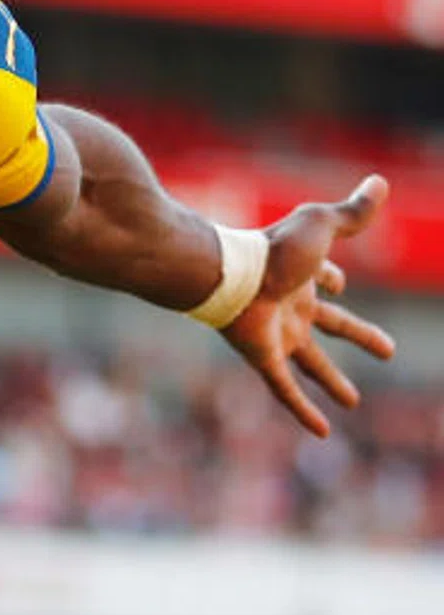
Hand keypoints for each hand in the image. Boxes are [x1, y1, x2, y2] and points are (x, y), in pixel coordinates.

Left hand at [220, 175, 396, 436]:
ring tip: (352, 402)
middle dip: (359, 334)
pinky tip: (324, 432)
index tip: (336, 282)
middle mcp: (291, 304)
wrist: (227, 275)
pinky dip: (303, 410)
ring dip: (332, 381)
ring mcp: (277, 333)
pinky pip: (285, 390)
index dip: (332, 278)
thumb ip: (352, 212)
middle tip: (387, 349)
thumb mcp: (321, 225)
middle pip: (331, 324)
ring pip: (310, 363)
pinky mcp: (263, 356)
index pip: (324, 278)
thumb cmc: (273, 246)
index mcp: (303, 274)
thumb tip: (380, 182)